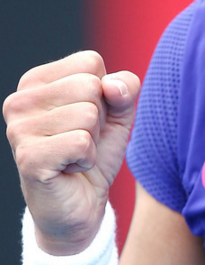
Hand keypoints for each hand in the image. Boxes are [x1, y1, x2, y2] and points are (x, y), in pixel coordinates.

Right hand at [3, 51, 140, 254]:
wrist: (81, 203)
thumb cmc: (96, 149)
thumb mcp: (120, 110)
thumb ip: (126, 87)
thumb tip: (112, 85)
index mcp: (37, 80)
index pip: (90, 61)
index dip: (104, 91)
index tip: (89, 116)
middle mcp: (20, 100)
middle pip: (90, 85)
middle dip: (99, 117)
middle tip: (82, 138)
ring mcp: (18, 129)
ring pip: (88, 114)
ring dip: (92, 140)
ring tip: (74, 153)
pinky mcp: (27, 157)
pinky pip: (81, 142)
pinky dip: (87, 158)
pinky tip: (70, 168)